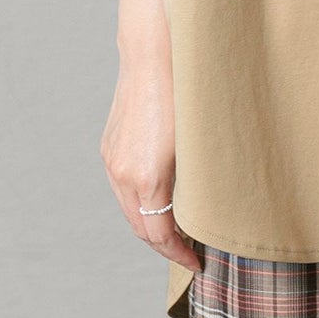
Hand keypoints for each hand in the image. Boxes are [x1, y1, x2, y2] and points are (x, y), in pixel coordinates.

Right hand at [99, 57, 202, 272]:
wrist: (153, 55)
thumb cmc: (186, 93)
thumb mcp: (198, 143)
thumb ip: (197, 180)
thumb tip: (209, 208)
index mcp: (147, 177)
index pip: (159, 235)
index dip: (179, 253)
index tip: (198, 262)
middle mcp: (123, 173)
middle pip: (140, 227)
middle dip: (164, 245)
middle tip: (190, 253)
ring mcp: (112, 160)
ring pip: (129, 208)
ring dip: (150, 224)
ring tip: (177, 230)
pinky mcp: (109, 147)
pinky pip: (123, 187)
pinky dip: (139, 201)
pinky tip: (159, 199)